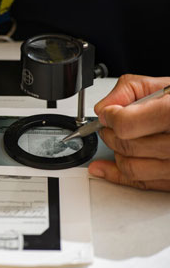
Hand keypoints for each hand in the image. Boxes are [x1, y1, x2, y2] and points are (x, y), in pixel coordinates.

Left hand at [88, 74, 169, 191]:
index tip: (107, 114)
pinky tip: (106, 167)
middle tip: (109, 125)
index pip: (126, 124)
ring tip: (118, 140)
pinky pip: (141, 183)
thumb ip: (130, 90)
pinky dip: (117, 175)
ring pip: (131, 167)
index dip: (110, 118)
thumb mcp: (164, 85)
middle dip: (110, 134)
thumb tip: (103, 107)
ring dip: (116, 153)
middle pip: (127, 146)